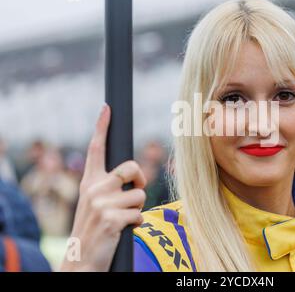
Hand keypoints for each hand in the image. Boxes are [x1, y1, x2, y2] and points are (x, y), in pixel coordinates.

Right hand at [60, 104, 146, 271]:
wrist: (82, 259)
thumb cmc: (94, 229)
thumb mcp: (95, 203)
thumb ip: (109, 187)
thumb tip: (136, 178)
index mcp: (89, 182)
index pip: (96, 149)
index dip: (102, 127)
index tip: (107, 108)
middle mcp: (93, 188)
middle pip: (132, 168)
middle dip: (141, 180)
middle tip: (134, 196)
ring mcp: (101, 203)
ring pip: (140, 195)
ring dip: (137, 209)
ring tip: (121, 220)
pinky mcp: (111, 218)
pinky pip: (139, 215)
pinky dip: (136, 224)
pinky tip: (121, 231)